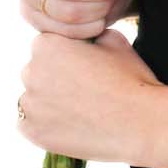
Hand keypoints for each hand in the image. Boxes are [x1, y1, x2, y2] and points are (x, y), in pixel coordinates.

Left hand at [18, 28, 162, 162]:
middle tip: (82, 86)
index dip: (65, 53)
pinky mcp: (32, 133)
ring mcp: (30, 105)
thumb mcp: (113, 38)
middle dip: (53, 75)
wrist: (138, 123)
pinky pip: (30, 122)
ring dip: (48, 99)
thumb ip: (89, 34)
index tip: (82, 65)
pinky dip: (45, 122)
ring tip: (78, 106)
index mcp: (47, 45)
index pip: (46, 44)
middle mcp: (31, 72)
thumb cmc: (128, 77)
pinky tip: (70, 122)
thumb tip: (84, 40)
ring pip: (33, 97)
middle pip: (36, 70)